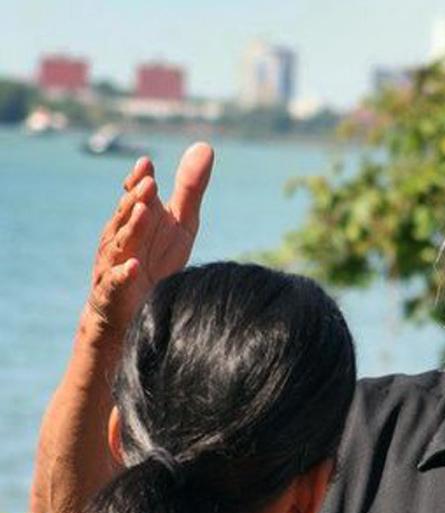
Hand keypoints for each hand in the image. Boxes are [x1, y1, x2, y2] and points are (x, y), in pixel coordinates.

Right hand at [86, 141, 213, 335]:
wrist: (133, 310)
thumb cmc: (157, 260)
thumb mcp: (180, 224)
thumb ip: (189, 190)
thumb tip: (205, 146)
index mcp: (137, 218)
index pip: (135, 194)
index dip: (139, 180)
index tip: (147, 165)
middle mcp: (121, 236)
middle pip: (127, 214)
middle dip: (136, 198)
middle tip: (150, 183)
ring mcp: (114, 262)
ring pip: (120, 243)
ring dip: (132, 227)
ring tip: (144, 212)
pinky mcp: (114, 291)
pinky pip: (117, 281)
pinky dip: (125, 274)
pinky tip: (135, 267)